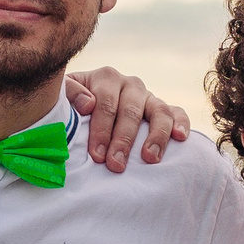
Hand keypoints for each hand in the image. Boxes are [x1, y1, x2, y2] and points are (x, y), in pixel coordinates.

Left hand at [66, 66, 191, 172]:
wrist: (84, 109)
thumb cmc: (72, 109)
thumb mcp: (63, 98)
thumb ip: (69, 94)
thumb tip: (88, 104)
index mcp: (106, 78)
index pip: (105, 103)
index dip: (101, 130)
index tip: (97, 155)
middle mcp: (130, 84)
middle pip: (130, 111)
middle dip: (123, 140)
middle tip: (116, 165)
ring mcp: (148, 96)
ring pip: (158, 111)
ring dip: (156, 135)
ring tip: (150, 158)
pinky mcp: (163, 109)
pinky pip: (177, 112)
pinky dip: (181, 123)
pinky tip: (181, 138)